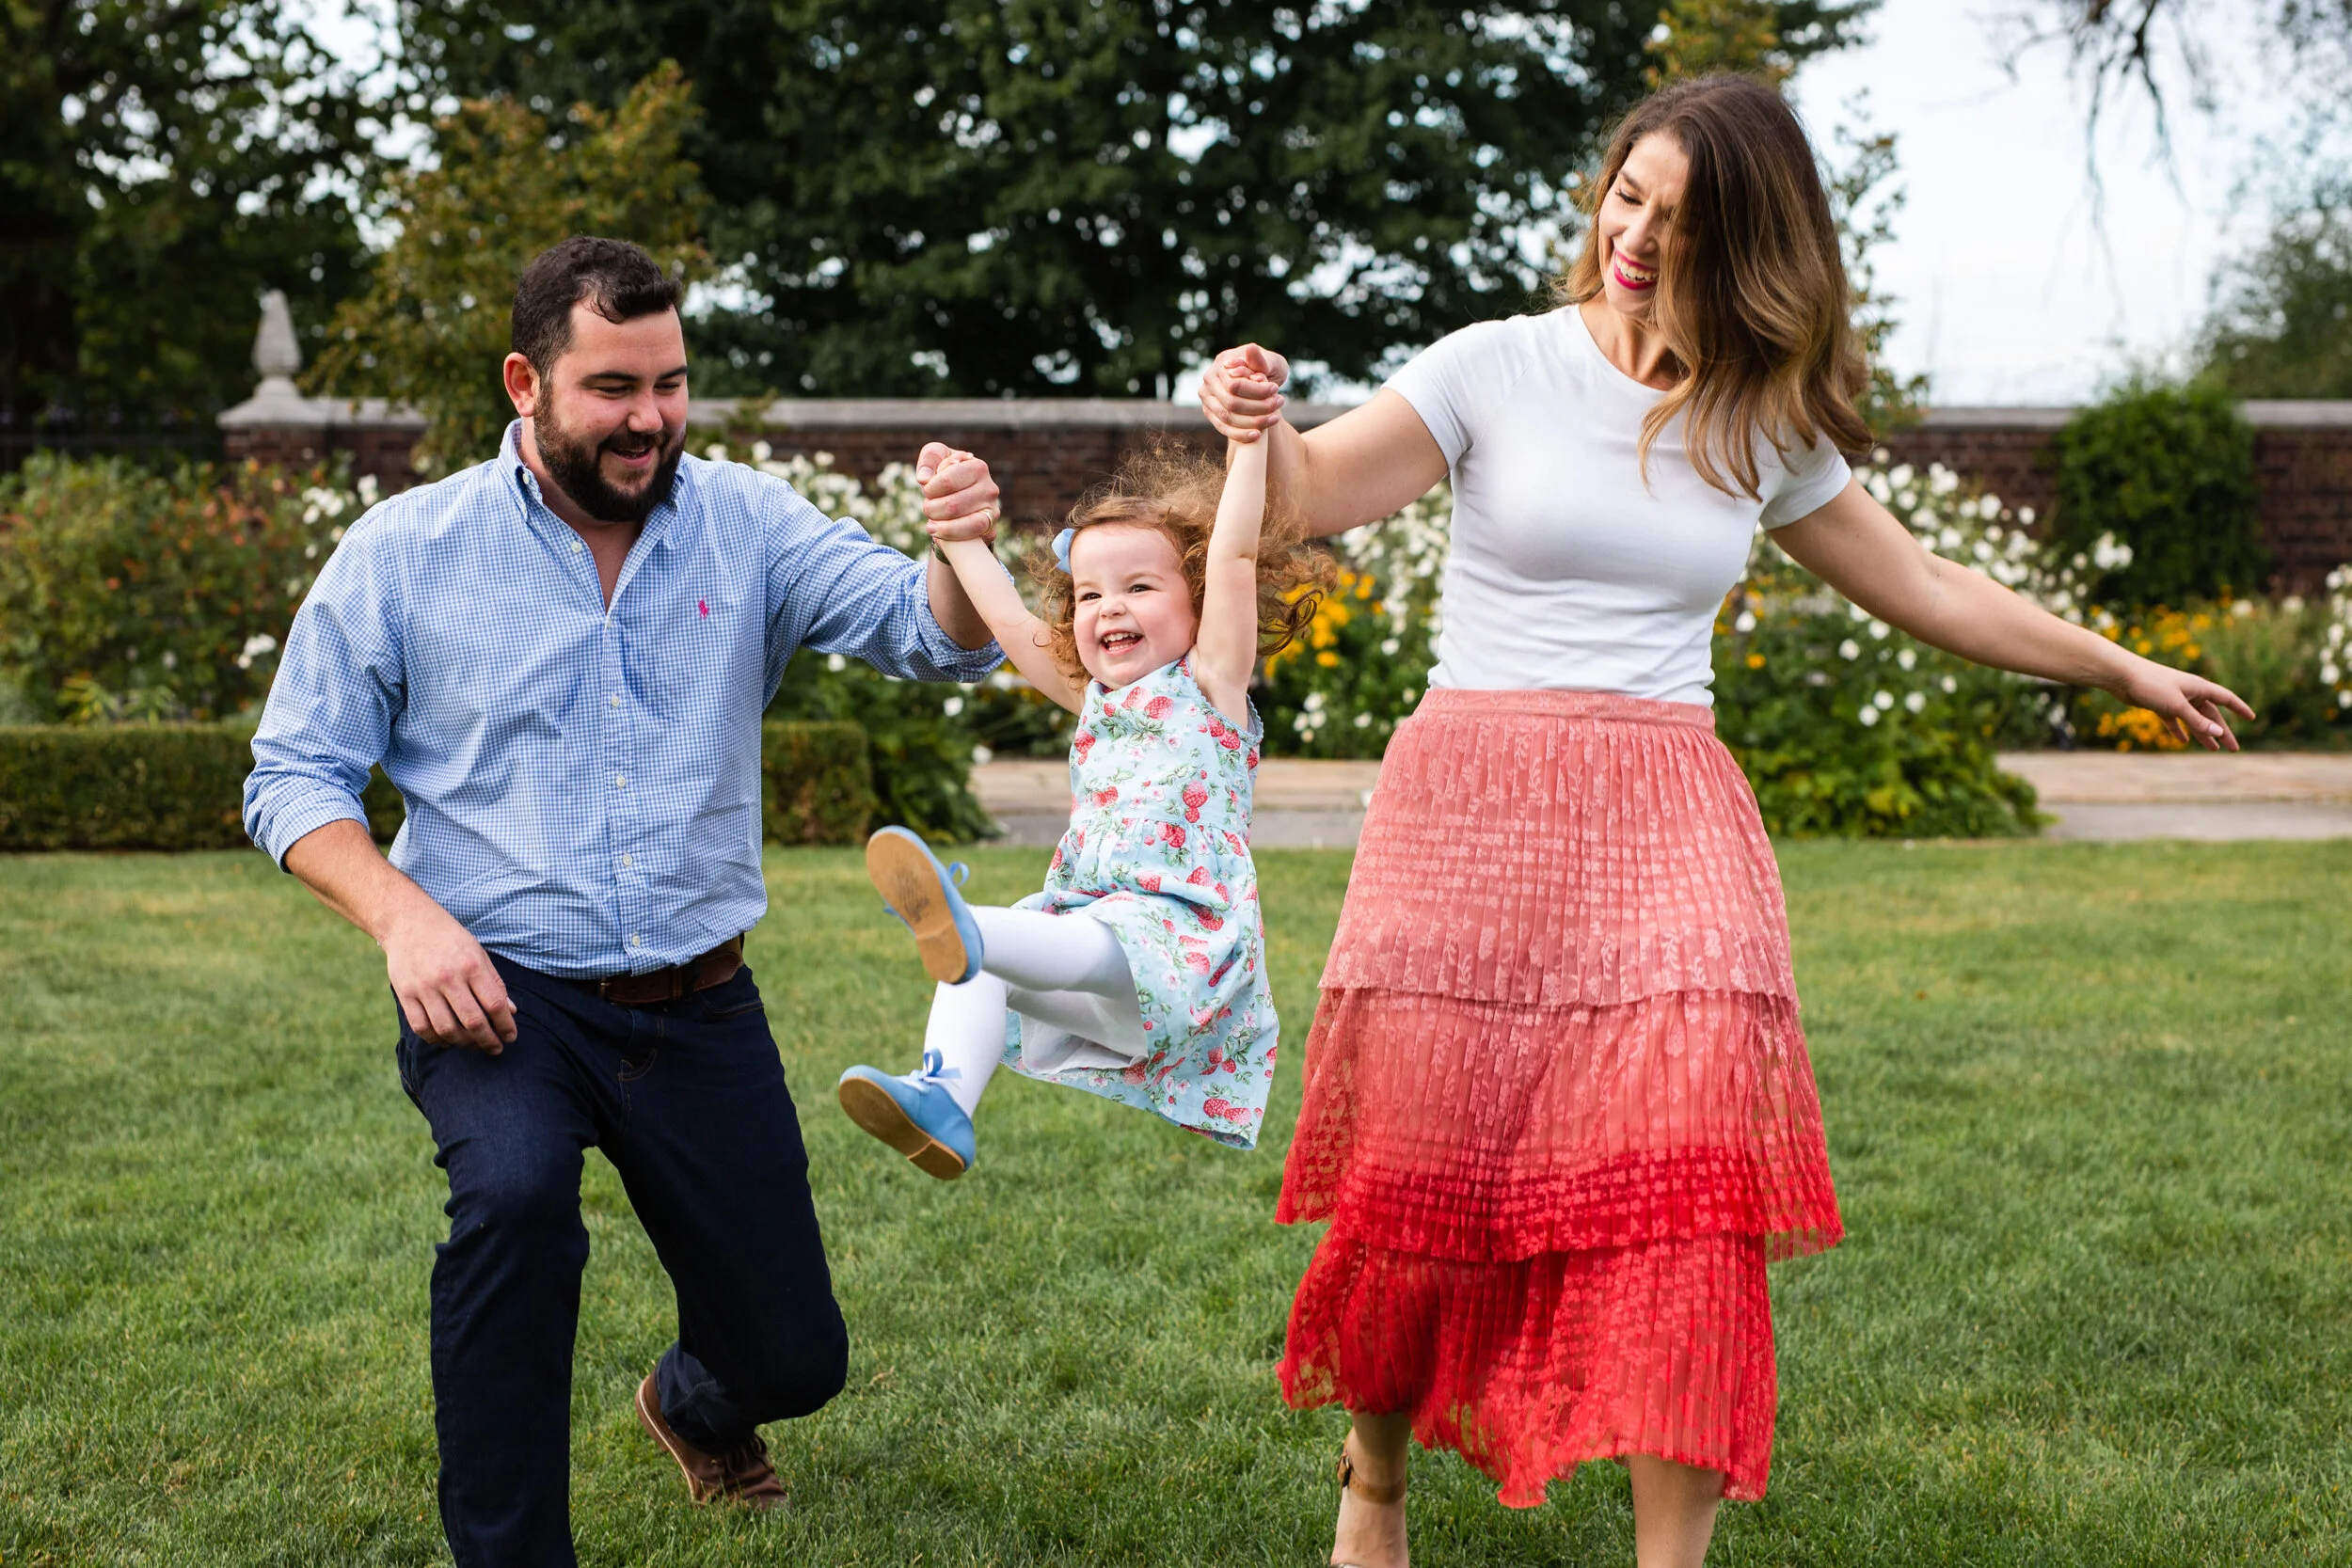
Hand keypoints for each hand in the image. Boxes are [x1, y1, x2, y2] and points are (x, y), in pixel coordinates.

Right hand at [384, 901, 516, 1052]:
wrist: (408, 922)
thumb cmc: (449, 938)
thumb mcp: (478, 953)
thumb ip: (494, 983)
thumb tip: (511, 1012)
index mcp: (471, 965)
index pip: (494, 1004)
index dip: (505, 1025)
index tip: (510, 1037)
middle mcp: (447, 977)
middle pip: (472, 1021)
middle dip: (488, 1040)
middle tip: (496, 1048)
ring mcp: (424, 987)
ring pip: (447, 1029)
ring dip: (464, 1043)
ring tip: (474, 1044)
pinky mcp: (405, 994)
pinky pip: (422, 1027)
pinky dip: (436, 1039)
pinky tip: (448, 1040)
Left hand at [916, 443, 1000, 543]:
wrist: (960, 498)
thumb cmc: (946, 475)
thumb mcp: (937, 458)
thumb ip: (929, 459)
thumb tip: (924, 479)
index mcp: (978, 467)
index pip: (947, 481)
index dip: (930, 489)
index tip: (927, 490)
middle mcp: (990, 489)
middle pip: (953, 505)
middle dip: (932, 509)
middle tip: (928, 507)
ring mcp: (993, 511)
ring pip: (966, 524)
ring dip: (941, 526)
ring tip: (931, 524)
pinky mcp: (990, 530)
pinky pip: (971, 538)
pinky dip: (950, 537)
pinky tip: (938, 533)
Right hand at [1199, 344, 1289, 441]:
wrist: (1260, 382)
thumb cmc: (1266, 369)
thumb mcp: (1270, 361)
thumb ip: (1261, 359)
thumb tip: (1251, 350)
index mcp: (1221, 364)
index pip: (1235, 384)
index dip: (1256, 390)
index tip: (1276, 389)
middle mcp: (1209, 381)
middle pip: (1231, 402)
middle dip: (1258, 407)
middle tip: (1279, 404)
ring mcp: (1207, 399)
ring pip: (1227, 417)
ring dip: (1253, 421)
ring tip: (1275, 418)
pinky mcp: (1210, 414)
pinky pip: (1223, 429)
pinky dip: (1241, 435)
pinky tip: (1258, 435)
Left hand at [2111, 656, 2254, 750]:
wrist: (2122, 676)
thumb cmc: (2151, 685)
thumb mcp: (2177, 706)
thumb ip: (2197, 721)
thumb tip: (2219, 733)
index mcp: (2199, 687)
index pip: (2226, 698)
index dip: (2239, 708)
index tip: (2252, 718)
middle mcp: (2189, 692)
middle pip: (2211, 715)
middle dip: (2222, 732)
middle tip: (2233, 749)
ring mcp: (2174, 698)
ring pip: (2193, 719)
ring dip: (2203, 734)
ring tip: (2213, 749)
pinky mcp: (2159, 704)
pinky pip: (2174, 720)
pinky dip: (2179, 730)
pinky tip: (2182, 741)